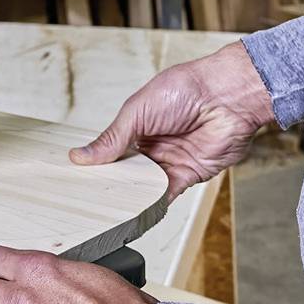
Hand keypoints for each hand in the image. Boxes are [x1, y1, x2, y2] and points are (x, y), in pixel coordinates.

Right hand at [70, 41, 273, 197]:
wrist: (226, 97)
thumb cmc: (185, 90)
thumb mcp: (137, 111)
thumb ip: (112, 137)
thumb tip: (80, 156)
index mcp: (138, 125)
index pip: (112, 150)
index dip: (98, 164)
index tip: (77, 180)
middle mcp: (153, 145)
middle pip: (127, 171)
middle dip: (112, 184)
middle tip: (88, 201)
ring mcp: (170, 161)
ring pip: (145, 186)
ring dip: (131, 197)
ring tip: (107, 213)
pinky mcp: (188, 175)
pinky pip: (167, 194)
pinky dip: (153, 204)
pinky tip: (136, 214)